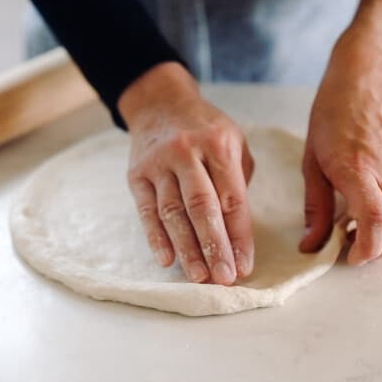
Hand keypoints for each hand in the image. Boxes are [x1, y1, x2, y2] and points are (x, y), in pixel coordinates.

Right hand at [119, 62, 254, 284]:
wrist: (161, 103)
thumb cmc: (205, 130)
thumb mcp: (233, 141)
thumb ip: (238, 182)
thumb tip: (238, 233)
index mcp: (217, 145)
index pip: (231, 198)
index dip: (239, 235)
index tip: (245, 266)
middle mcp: (186, 152)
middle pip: (202, 207)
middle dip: (214, 246)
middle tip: (224, 278)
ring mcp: (158, 163)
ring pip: (172, 212)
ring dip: (186, 249)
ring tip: (199, 277)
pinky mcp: (136, 174)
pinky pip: (146, 210)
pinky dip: (156, 237)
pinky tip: (167, 260)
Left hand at [300, 30, 381, 264]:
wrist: (367, 78)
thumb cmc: (333, 115)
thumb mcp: (313, 161)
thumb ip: (315, 207)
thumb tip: (311, 245)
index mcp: (358, 170)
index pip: (377, 223)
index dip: (367, 250)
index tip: (351, 256)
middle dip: (381, 248)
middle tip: (359, 243)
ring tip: (375, 227)